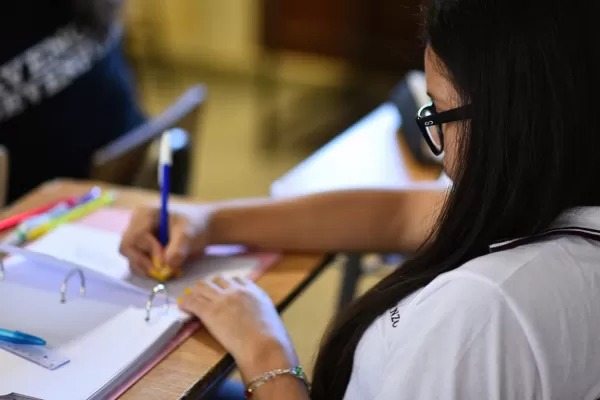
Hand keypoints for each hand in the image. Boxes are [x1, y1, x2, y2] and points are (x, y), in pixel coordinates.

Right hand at [119, 205, 211, 276]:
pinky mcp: (139, 250)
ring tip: (166, 271)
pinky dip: (148, 270)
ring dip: (146, 268)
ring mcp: (135, 238)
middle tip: (162, 271)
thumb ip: (178, 249)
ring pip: (130, 258)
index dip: (149, 251)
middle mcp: (135, 225)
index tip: (165, 261)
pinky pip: (136, 264)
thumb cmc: (194, 226)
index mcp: (144, 214)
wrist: (200, 230)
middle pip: (127, 248)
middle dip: (144, 262)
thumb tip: (167, 265)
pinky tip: (163, 270)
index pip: (137, 236)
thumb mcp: (188, 234)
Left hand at [178, 276, 297, 377]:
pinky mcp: (210, 311)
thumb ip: (261, 312)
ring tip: (190, 297)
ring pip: (202, 287)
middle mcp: (237, 291)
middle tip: (204, 293)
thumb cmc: (273, 340)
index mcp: (255, 292)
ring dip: (196, 291)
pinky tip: (181, 305)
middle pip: (218, 280)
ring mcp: (222, 299)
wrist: (264, 347)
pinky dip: (186, 303)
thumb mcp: (271, 318)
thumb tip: (257, 318)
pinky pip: (192, 302)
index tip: (223, 289)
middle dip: (211, 285)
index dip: (227, 284)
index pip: (237, 280)